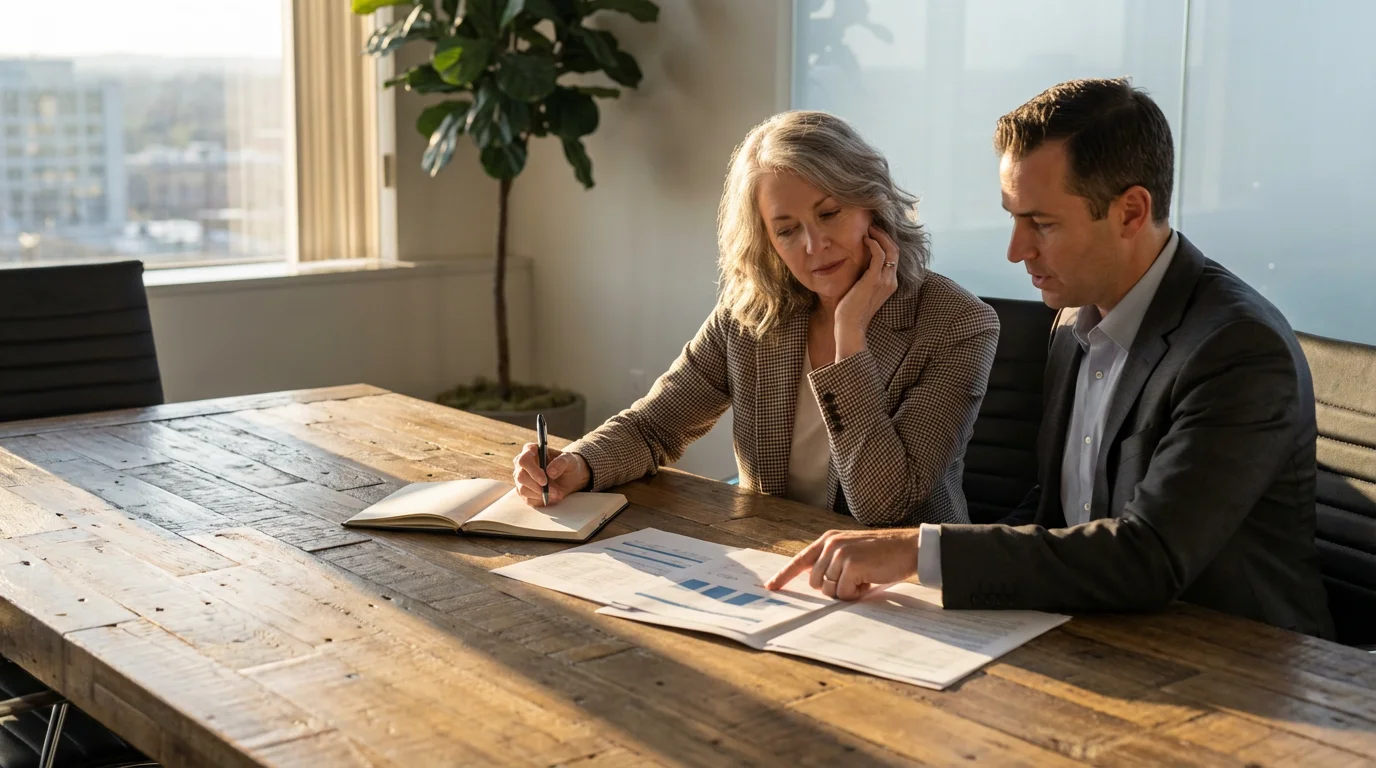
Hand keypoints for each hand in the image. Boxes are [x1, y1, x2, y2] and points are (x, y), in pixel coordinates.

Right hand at [512, 444, 589, 506]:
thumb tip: (550, 472)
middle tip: (555, 491)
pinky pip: (527, 498)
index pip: (524, 460)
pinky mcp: (523, 490)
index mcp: (531, 450)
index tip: (545, 481)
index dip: (533, 472)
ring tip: (556, 494)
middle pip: (521, 476)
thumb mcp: (570, 460)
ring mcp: (521, 477)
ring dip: (541, 494)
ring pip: (523, 489)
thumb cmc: (568, 465)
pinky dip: (540, 500)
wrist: (569, 477)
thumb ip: (561, 463)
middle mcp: (522, 463)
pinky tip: (550, 497)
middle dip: (538, 487)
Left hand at [765, 528, 920, 599]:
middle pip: (815, 582)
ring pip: (829, 589)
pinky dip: (856, 593)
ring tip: (864, 578)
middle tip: (855, 580)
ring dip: (846, 591)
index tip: (770, 587)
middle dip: (833, 589)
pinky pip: (844, 593)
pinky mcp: (851, 564)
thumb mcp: (853, 551)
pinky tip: (869, 581)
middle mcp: (831, 545)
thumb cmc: (883, 554)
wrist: (909, 547)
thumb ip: (833, 562)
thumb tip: (817, 582)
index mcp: (829, 540)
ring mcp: (840, 554)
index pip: (801, 560)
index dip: (784, 575)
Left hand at [832, 225, 899, 360]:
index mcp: (890, 283)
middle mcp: (891, 281)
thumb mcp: (862, 290)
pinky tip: (864, 239)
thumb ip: (865, 277)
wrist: (850, 327)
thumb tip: (859, 263)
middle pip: (895, 250)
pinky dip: (874, 243)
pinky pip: (879, 254)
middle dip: (885, 235)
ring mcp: (884, 280)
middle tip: (872, 226)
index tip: (874, 233)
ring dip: (880, 236)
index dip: (886, 242)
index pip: (894, 257)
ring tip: (869, 229)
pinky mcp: (874, 279)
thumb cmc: (851, 311)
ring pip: (890, 249)